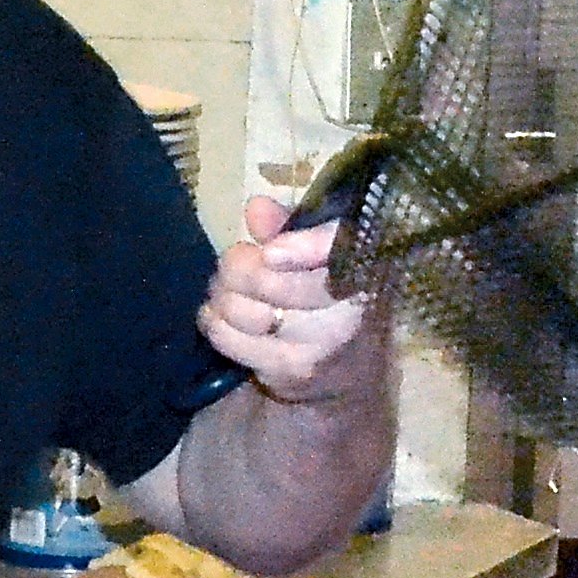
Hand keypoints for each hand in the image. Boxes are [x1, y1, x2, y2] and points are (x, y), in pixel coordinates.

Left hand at [197, 196, 379, 404]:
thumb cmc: (324, 296)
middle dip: (239, 270)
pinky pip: (233, 341)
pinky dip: (215, 323)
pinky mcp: (290, 369)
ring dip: (224, 297)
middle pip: (280, 285)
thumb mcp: (312, 254)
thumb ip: (286, 227)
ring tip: (224, 290)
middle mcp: (350, 308)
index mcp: (362, 265)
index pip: (340, 251)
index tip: (270, 252)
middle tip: (233, 263)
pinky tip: (216, 314)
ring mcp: (321, 344)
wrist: (345, 369)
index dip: (306, 249)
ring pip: (250, 313)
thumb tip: (257, 207)